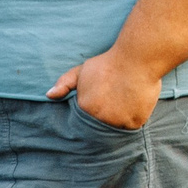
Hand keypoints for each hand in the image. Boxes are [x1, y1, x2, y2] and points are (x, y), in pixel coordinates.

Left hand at [47, 48, 163, 128]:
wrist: (138, 58)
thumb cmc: (109, 63)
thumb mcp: (82, 71)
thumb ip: (65, 83)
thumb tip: (49, 95)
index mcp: (85, 108)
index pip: (83, 123)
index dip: (90, 117)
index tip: (97, 111)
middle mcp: (99, 118)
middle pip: (99, 129)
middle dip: (104, 121)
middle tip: (112, 109)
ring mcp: (118, 122)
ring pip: (116, 129)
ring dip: (119, 122)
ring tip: (123, 107)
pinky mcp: (135, 122)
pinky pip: (132, 127)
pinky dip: (133, 120)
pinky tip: (134, 107)